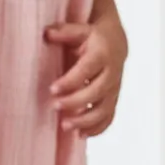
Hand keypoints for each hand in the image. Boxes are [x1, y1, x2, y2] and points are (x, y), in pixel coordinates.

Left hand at [44, 17, 127, 136]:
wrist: (116, 42)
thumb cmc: (92, 37)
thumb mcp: (80, 29)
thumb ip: (64, 32)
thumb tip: (47, 33)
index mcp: (102, 54)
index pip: (86, 70)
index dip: (70, 81)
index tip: (52, 89)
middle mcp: (112, 73)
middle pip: (97, 92)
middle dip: (76, 102)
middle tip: (55, 107)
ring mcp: (114, 88)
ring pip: (104, 108)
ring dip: (85, 120)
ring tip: (65, 127)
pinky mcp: (113, 99)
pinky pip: (109, 117)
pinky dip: (97, 129)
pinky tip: (81, 135)